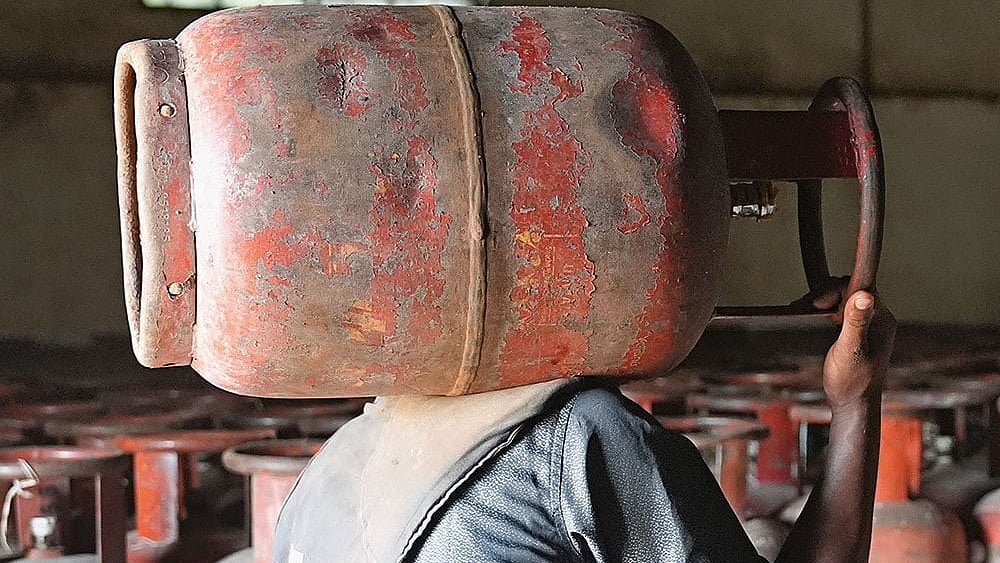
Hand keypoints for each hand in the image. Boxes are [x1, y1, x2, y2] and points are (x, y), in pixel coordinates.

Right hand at [809, 281, 895, 408]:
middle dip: (828, 295)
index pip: (862, 288)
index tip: (818, 302)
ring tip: (808, 311)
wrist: (852, 405)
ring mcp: (868, 326)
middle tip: (810, 307)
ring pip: (845, 300)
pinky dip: (827, 311)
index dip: (838, 289)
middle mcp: (877, 320)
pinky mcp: (857, 332)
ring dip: (825, 302)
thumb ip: (856, 322)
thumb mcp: (850, 350)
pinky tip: (815, 318)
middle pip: (852, 291)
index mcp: (882, 320)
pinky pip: (842, 311)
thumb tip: (863, 295)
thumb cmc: (852, 382)